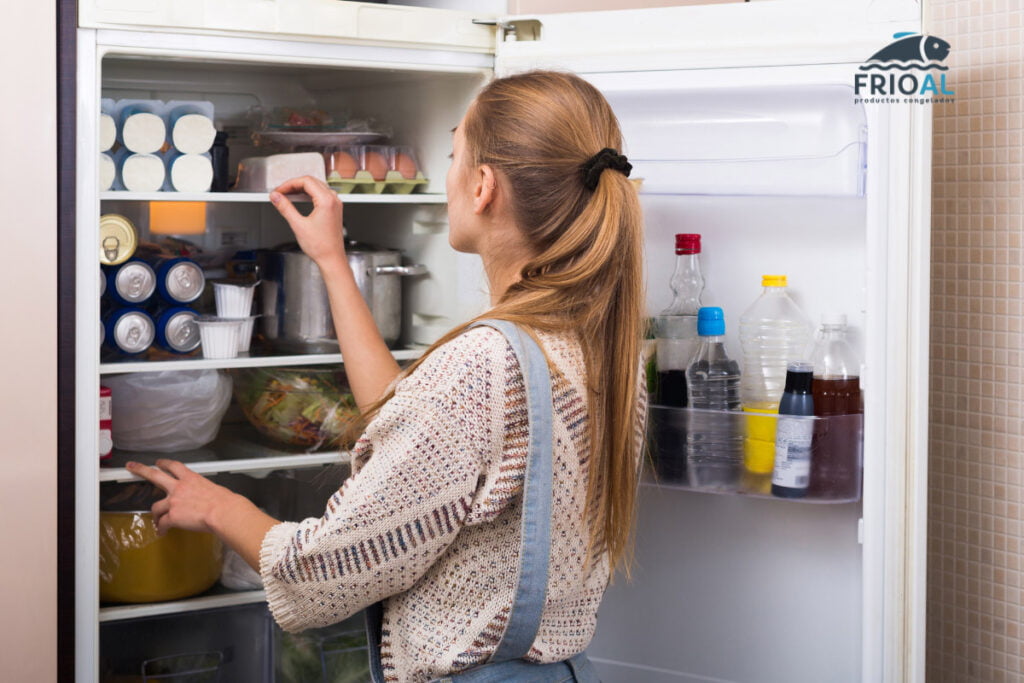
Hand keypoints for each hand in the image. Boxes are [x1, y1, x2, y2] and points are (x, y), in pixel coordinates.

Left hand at [125, 459, 240, 535]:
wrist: (223, 512)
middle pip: (155, 475)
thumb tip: (203, 498)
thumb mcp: (213, 489)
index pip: (174, 466)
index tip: (158, 463)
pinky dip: (161, 529)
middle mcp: (179, 487)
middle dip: (140, 470)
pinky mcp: (172, 516)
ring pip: (156, 507)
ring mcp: (174, 501)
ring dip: (156, 515)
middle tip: (132, 467)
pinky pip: (162, 524)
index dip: (164, 464)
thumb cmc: (225, 502)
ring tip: (157, 521)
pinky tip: (162, 532)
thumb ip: (202, 491)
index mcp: (191, 479)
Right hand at [270, 176, 348, 269]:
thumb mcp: (298, 225)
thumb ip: (285, 208)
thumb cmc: (321, 246)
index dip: (289, 184)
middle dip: (294, 185)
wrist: (332, 259)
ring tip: (287, 195)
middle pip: (311, 182)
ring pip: (317, 187)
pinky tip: (299, 200)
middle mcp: (333, 200)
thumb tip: (276, 197)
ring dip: (301, 189)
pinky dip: (309, 195)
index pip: (306, 181)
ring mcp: (335, 205)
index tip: (279, 191)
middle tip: (281, 192)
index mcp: (327, 201)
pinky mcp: (334, 210)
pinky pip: (321, 195)